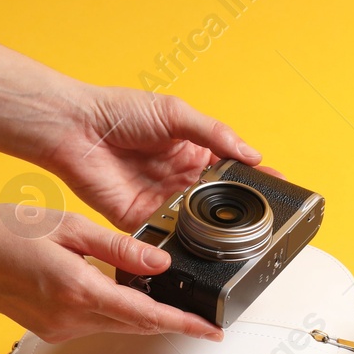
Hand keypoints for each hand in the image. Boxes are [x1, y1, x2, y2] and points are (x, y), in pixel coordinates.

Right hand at [0, 203, 223, 341]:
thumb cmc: (0, 232)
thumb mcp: (69, 227)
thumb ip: (119, 247)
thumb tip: (160, 261)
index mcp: (79, 290)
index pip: (147, 315)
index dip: (185, 325)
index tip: (211, 332)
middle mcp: (70, 317)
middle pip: (136, 324)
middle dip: (170, 319)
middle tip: (200, 315)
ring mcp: (58, 327)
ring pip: (116, 324)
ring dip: (139, 313)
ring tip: (163, 296)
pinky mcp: (49, 328)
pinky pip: (93, 323)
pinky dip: (112, 310)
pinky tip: (113, 291)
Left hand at [37, 84, 267, 230]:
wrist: (75, 129)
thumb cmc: (117, 112)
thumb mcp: (175, 113)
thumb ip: (215, 133)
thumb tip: (252, 154)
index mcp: (192, 152)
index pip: (232, 170)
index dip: (255, 180)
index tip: (279, 188)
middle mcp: (181, 180)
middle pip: (220, 201)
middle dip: (241, 208)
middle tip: (266, 216)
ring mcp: (163, 202)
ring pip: (199, 222)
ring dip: (216, 227)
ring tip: (240, 232)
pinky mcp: (143, 221)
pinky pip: (169, 236)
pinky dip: (185, 241)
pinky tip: (202, 241)